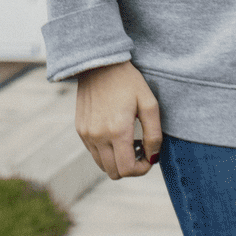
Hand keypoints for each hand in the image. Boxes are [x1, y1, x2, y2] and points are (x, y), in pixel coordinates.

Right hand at [74, 61, 161, 179]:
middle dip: (130, 167)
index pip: (128, 169)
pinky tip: (115, 134)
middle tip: (140, 149)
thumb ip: (154, 134)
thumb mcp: (149, 103)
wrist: (100, 62)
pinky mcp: (80, 129)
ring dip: (117, 161)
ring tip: (128, 141)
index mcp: (117, 131)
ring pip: (103, 165)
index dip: (142, 169)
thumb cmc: (128, 81)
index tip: (149, 157)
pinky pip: (93, 152)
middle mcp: (98, 136)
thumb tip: (153, 158)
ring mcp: (86, 134)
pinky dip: (105, 151)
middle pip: (115, 172)